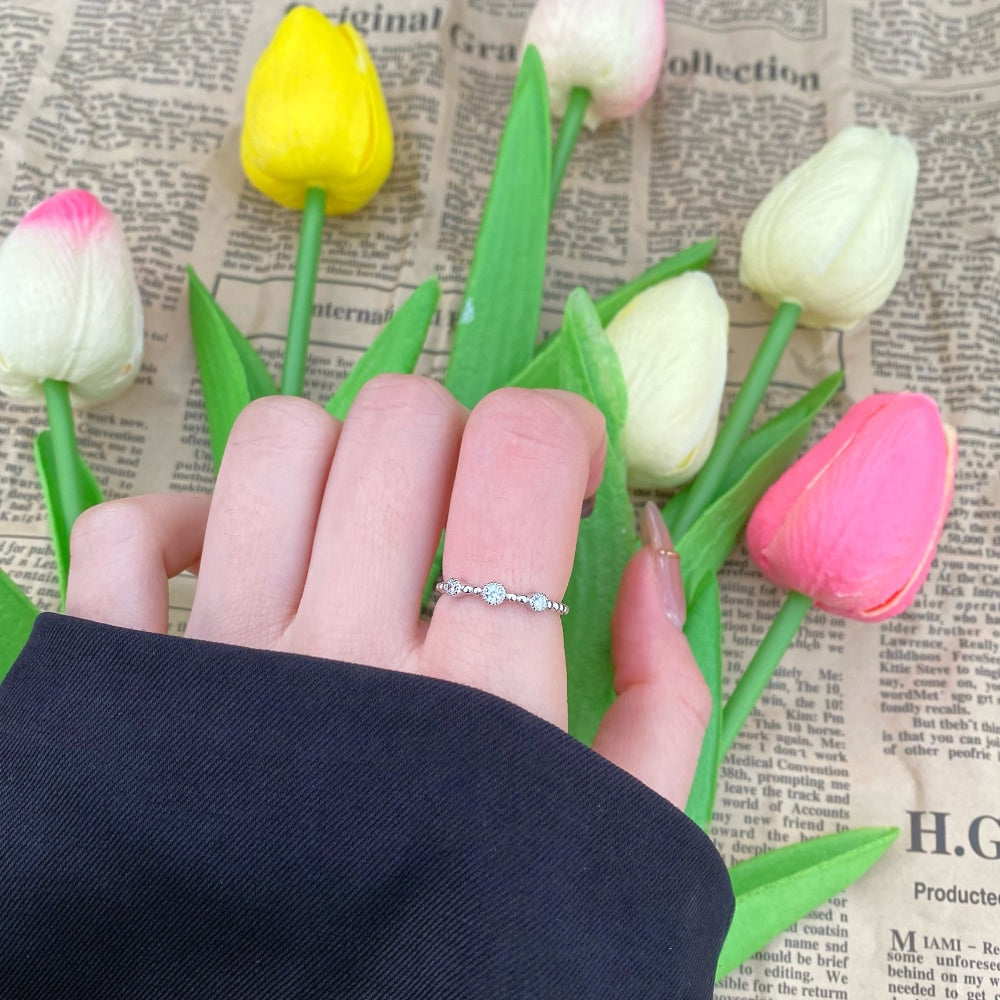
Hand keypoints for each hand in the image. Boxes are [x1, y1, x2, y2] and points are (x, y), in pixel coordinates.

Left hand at [66, 375, 708, 806]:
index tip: (565, 464)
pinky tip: (229, 561)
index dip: (559, 426)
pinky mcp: (133, 696)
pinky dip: (176, 523)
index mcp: (479, 700)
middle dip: (459, 434)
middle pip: (397, 426)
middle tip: (470, 498)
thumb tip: (647, 554)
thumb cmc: (486, 940)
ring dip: (338, 455)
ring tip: (364, 521)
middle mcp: (341, 665)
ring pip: (273, 447)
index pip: (517, 463)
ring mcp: (222, 673)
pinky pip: (126, 541)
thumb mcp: (616, 828)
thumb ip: (662, 689)